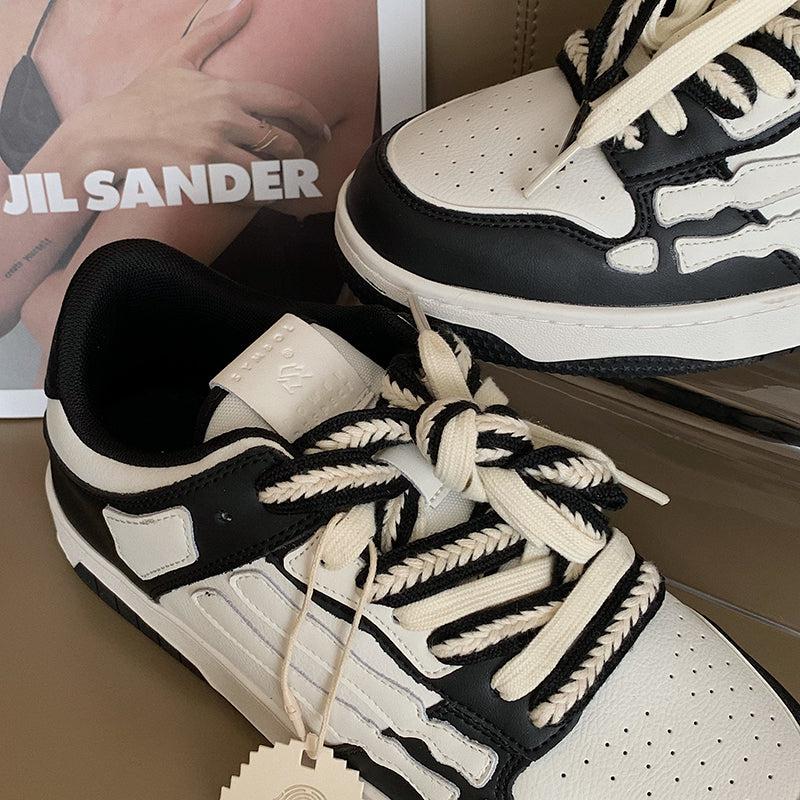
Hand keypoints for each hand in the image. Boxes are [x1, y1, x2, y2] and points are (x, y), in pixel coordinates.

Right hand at [61, 0, 329, 180]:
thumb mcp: (178, 59)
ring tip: (281, 186)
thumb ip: (214, 33)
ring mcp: (214, 150)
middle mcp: (224, 120)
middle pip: (283, 144)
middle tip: (297, 164)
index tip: (323, 133)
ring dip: (279, 183)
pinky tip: (257, 197)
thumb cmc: (145, 99)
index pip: (286, 102)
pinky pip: (244, 193)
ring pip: (268, 174)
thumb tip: (244, 3)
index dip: (313, 120)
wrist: (110, 136)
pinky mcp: (203, 177)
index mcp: (225, 91)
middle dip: (296, 157)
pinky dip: (257, 198)